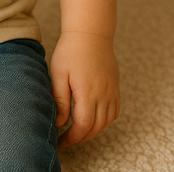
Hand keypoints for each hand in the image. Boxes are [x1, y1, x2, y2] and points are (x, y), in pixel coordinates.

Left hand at [50, 31, 119, 147]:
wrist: (90, 33)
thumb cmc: (71, 50)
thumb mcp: (58, 73)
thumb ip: (59, 100)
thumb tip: (59, 122)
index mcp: (87, 93)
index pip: (82, 126)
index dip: (71, 138)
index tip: (61, 141)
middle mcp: (103, 95)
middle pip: (95, 128)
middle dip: (81, 137)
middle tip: (67, 139)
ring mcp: (112, 92)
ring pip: (106, 122)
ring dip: (93, 131)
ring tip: (78, 131)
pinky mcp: (115, 87)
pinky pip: (114, 112)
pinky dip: (105, 121)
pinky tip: (94, 119)